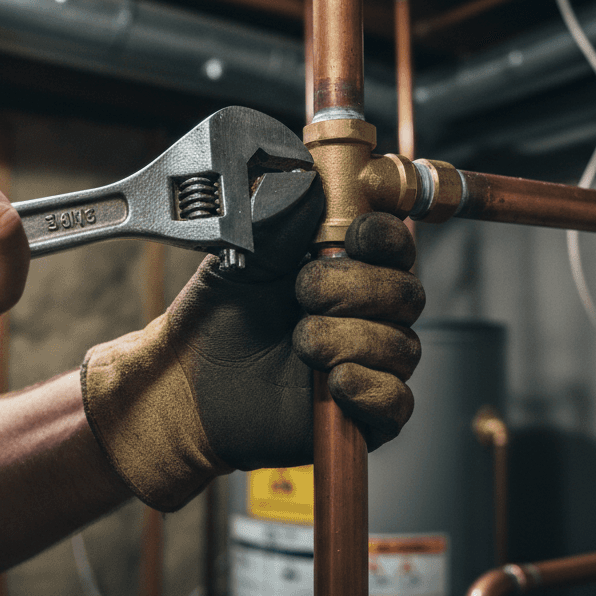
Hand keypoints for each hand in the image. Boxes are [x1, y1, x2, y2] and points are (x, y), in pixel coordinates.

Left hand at [80, 189, 423, 510]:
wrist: (190, 380)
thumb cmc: (220, 317)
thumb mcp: (244, 253)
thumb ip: (282, 217)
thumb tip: (312, 182)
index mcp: (347, 268)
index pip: (394, 245)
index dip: (384, 237)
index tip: (356, 236)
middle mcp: (367, 313)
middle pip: (406, 293)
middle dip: (353, 289)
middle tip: (303, 294)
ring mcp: (369, 362)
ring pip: (401, 346)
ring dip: (345, 339)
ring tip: (299, 342)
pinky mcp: (364, 414)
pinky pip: (396, 402)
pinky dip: (369, 388)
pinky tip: (333, 381)